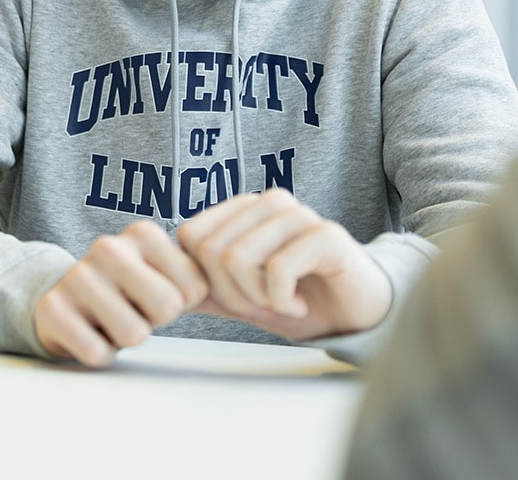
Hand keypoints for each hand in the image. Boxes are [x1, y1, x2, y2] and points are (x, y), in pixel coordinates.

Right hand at [34, 219, 209, 366]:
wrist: (63, 300)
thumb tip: (243, 286)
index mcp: (143, 234)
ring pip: (134, 334)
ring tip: (110, 319)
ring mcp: (77, 276)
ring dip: (125, 338)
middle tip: (133, 309)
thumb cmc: (127, 291)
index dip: (180, 303)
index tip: (156, 294)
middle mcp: (108, 247)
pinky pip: (98, 352)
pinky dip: (99, 353)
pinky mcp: (52, 308)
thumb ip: (198, 275)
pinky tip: (89, 332)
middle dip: (154, 320)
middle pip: (166, 308)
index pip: (194, 288)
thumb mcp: (163, 273)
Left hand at [175, 188, 390, 340]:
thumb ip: (205, 288)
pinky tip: (300, 303)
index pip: (191, 237)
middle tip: (262, 304)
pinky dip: (282, 300)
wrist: (356, 315)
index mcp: (245, 208)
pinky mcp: (326, 235)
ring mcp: (298, 214)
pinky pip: (277, 269)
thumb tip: (161, 288)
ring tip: (282, 303)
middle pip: (211, 250)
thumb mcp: (243, 297)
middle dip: (232, 292)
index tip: (237, 296)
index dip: (206, 279)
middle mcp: (269, 202)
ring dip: (257, 297)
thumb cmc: (299, 299)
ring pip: (238, 257)